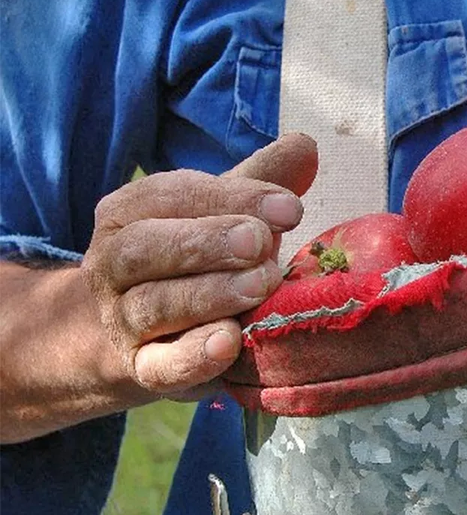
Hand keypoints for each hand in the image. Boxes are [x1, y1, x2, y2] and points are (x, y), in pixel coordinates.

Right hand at [80, 133, 317, 399]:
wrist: (139, 337)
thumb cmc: (192, 260)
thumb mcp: (219, 214)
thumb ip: (258, 181)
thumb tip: (305, 144)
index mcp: (129, 213)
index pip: (170, 195)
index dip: (232, 198)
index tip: (290, 208)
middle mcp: (114, 264)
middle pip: (146, 247)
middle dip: (207, 242)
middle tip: (262, 244)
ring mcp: (123, 321)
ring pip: (154, 305)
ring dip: (210, 294)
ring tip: (259, 287)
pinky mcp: (142, 370)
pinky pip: (159, 366)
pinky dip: (192, 357)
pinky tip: (229, 343)